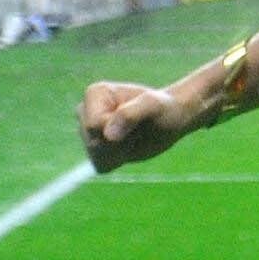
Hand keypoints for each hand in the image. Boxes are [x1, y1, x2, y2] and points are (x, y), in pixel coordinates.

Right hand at [78, 79, 197, 172]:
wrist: (172, 118)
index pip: (94, 126)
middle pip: (94, 143)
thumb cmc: (163, 108)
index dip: (119, 130)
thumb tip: (107, 135)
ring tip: (134, 136)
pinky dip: (119, 161)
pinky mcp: (96, 147)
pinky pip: (100, 166)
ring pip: (97, 156)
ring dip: (121, 153)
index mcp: (95, 93)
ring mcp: (88, 130)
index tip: (137, 119)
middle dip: (121, 143)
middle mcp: (85, 111)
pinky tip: (130, 147)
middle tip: (139, 130)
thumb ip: (130, 114)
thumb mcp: (153, 106)